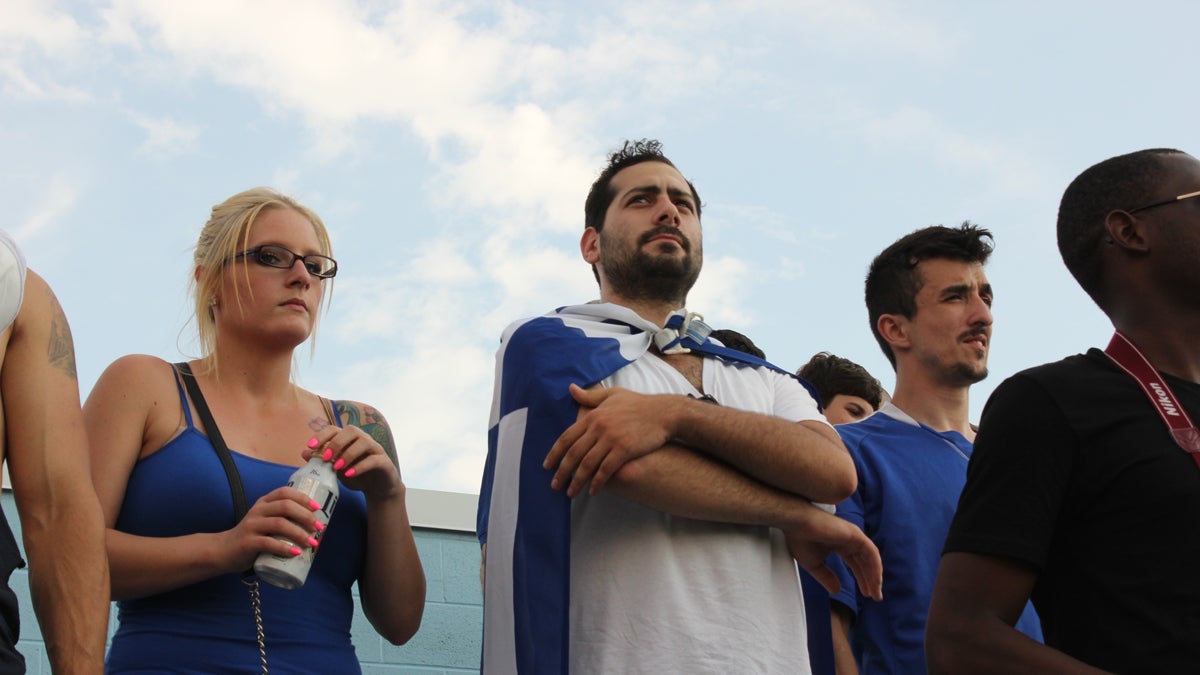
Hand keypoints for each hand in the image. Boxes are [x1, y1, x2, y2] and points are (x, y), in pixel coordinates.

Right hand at [221, 486, 323, 571]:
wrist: (224, 551)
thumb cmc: (252, 536)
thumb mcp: (265, 521)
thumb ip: (283, 519)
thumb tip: (315, 525)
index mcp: (264, 503)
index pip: (285, 492)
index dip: (303, 498)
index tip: (318, 508)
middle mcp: (258, 511)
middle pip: (285, 506)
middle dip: (305, 516)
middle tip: (318, 528)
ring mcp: (252, 526)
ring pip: (279, 524)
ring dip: (299, 533)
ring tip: (311, 542)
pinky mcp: (247, 543)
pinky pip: (268, 543)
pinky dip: (285, 548)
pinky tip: (296, 553)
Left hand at [305, 424, 403, 502]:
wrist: (378, 489)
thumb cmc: (356, 475)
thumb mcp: (336, 469)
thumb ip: (323, 461)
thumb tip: (304, 453)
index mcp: (350, 439)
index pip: (335, 429)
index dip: (322, 435)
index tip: (310, 446)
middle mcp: (364, 440)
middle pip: (351, 430)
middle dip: (336, 443)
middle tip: (326, 458)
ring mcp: (376, 450)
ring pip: (364, 442)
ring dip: (348, 453)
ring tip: (337, 467)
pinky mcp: (385, 462)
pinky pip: (374, 459)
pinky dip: (360, 466)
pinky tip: (349, 474)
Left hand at [544, 384, 675, 496]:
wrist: (664, 413)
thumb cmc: (639, 403)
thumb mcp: (612, 395)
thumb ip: (589, 395)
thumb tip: (570, 388)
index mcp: (593, 415)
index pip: (567, 437)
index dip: (555, 453)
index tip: (547, 466)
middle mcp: (598, 427)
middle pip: (574, 453)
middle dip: (562, 472)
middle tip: (555, 485)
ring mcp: (611, 438)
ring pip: (587, 464)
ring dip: (577, 481)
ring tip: (571, 493)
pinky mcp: (624, 449)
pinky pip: (606, 470)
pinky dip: (597, 482)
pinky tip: (593, 492)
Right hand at [784, 505, 882, 601]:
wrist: (795, 524)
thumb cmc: (800, 539)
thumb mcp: (814, 565)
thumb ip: (827, 577)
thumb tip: (836, 590)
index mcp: (839, 544)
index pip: (855, 563)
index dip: (862, 579)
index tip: (867, 593)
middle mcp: (849, 539)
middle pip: (865, 562)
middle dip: (871, 580)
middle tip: (875, 596)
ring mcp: (853, 536)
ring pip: (871, 558)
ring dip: (875, 576)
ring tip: (876, 592)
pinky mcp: (855, 534)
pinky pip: (871, 552)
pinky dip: (875, 567)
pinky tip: (875, 580)